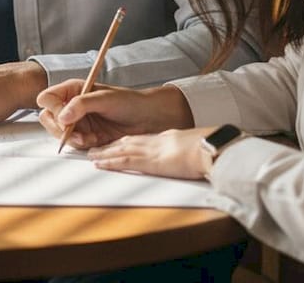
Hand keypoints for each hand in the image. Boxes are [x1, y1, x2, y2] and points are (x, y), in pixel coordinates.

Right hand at [36, 79, 194, 150]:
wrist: (148, 118)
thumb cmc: (130, 102)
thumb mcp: (105, 99)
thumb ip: (81, 104)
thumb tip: (62, 116)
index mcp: (73, 90)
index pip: (47, 99)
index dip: (53, 109)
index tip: (66, 117)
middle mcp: (72, 105)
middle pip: (48, 118)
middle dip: (60, 129)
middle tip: (76, 133)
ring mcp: (78, 121)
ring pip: (59, 133)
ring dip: (72, 138)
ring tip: (90, 138)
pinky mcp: (86, 135)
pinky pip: (73, 143)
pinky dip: (82, 144)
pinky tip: (96, 140)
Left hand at [87, 127, 217, 179]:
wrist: (212, 148)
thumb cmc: (211, 149)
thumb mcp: (198, 148)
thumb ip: (189, 152)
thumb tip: (193, 157)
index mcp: (167, 139)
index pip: (142, 139)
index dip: (127, 142)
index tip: (117, 144)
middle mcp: (155, 142)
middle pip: (127, 142)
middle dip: (111, 146)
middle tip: (96, 149)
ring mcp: (151, 151)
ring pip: (121, 150)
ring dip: (105, 153)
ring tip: (91, 156)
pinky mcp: (149, 162)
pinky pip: (124, 161)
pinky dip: (109, 162)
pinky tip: (99, 163)